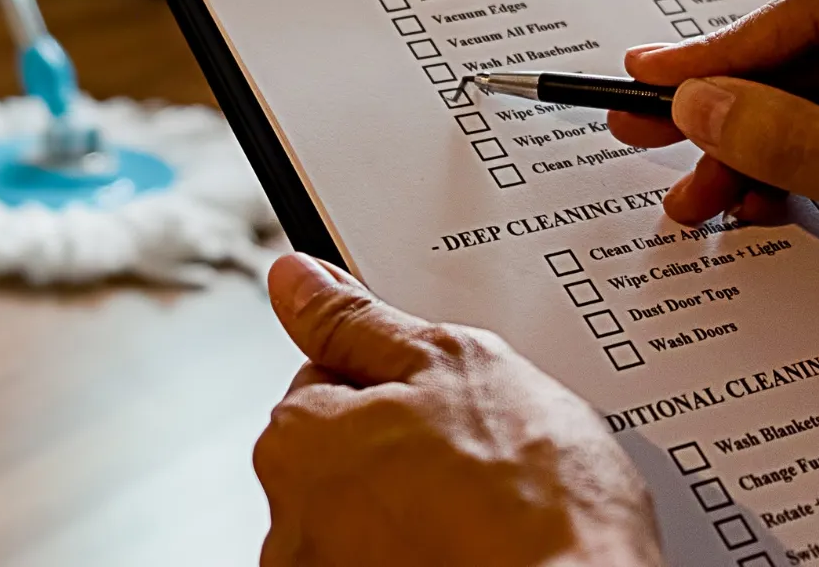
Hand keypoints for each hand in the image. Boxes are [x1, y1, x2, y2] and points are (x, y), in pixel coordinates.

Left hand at [253, 253, 660, 566]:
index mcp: (296, 439)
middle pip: (345, 454)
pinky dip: (427, 554)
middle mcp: (290, 520)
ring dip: (414, 509)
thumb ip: (361, 320)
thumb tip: (298, 280)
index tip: (444, 398)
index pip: (326, 378)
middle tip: (479, 454)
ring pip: (370, 517)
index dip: (397, 381)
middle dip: (402, 447)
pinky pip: (391, 562)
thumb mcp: (452, 363)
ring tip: (488, 511)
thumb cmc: (529, 499)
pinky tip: (479, 550)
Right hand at [608, 0, 818, 380]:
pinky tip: (760, 206)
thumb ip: (804, 145)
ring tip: (698, 201)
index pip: (817, 14)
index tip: (648, 82)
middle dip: (731, 110)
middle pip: (814, 57)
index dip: (721, 52)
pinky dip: (809, 171)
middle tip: (641, 136)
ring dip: (762, 150)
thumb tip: (698, 102)